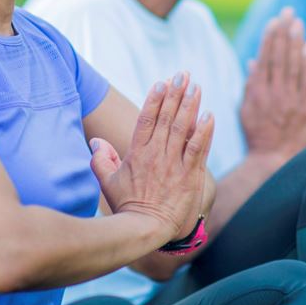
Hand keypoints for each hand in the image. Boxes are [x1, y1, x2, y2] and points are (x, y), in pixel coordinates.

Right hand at [89, 72, 213, 241]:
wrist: (145, 230)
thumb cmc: (126, 207)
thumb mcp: (108, 183)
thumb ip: (102, 160)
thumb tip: (95, 141)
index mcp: (137, 153)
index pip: (146, 119)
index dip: (155, 99)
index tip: (161, 82)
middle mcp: (156, 154)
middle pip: (166, 117)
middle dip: (175, 93)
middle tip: (183, 74)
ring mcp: (173, 164)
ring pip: (183, 128)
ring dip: (190, 105)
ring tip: (196, 87)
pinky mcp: (189, 175)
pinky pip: (198, 149)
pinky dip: (204, 131)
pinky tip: (209, 115)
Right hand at [240, 7, 305, 160]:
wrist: (275, 161)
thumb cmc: (260, 137)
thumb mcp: (247, 111)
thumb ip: (250, 85)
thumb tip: (252, 61)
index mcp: (257, 92)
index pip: (264, 58)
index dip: (269, 38)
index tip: (274, 21)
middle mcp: (273, 93)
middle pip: (279, 56)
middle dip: (283, 32)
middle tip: (288, 12)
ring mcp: (291, 100)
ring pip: (293, 65)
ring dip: (295, 41)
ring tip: (298, 23)